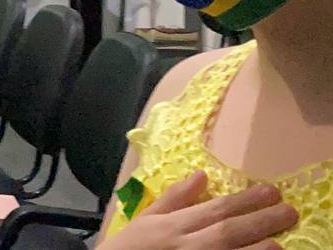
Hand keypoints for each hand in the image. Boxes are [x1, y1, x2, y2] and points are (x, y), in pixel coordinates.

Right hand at [99, 172, 297, 249]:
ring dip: (259, 248)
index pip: (216, 209)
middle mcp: (187, 246)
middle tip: (289, 211)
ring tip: (280, 241)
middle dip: (261, 220)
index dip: (246, 200)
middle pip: (230, 230)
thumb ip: (174, 199)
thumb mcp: (145, 220)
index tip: (271, 192)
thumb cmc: (128, 249)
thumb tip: (202, 176)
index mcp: (172, 226)